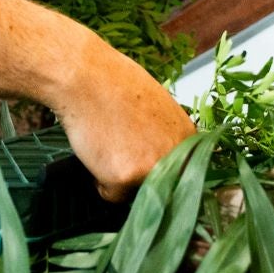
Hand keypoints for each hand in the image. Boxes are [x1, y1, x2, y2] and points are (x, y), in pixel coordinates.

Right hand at [51, 39, 193, 200]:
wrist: (85, 77)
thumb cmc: (114, 84)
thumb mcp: (156, 108)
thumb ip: (164, 136)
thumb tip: (160, 157)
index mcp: (187, 137)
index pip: (179, 174)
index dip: (156, 171)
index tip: (143, 163)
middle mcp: (176, 155)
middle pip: (159, 187)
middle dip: (139, 177)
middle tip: (120, 150)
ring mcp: (152, 167)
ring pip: (135, 193)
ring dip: (120, 179)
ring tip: (108, 144)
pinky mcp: (125, 177)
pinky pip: (111, 195)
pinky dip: (100, 181)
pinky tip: (97, 150)